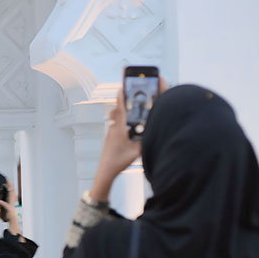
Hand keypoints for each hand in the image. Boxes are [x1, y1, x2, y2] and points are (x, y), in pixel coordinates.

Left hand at [89, 79, 165, 201]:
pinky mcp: (110, 137)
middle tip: (127, 88)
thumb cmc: (119, 162)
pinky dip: (121, 117)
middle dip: (123, 99)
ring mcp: (110, 132)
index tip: (123, 85)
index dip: (122, 97)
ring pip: (116, 116)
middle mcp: (113, 128)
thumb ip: (144, 140)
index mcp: (119, 130)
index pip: (120, 109)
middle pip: (118, 109)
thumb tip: (153, 130)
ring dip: (122, 108)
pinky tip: (126, 118)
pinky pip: (116, 123)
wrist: (105, 171)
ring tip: (129, 100)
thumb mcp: (136, 151)